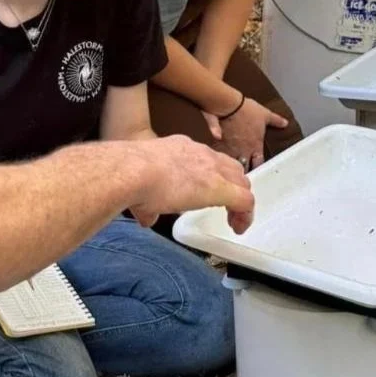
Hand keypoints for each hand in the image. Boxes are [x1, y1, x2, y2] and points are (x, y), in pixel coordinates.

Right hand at [125, 135, 253, 234]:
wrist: (135, 170)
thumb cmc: (130, 174)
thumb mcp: (141, 185)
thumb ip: (147, 203)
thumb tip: (146, 216)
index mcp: (182, 149)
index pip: (207, 160)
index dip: (212, 178)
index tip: (205, 194)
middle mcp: (201, 154)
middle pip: (230, 168)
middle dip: (232, 187)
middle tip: (226, 207)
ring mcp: (213, 169)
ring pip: (242, 182)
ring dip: (239, 201)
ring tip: (233, 219)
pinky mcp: (220, 188)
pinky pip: (245, 201)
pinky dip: (245, 216)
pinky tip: (238, 227)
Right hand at [203, 97, 287, 169]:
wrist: (230, 105)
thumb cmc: (247, 110)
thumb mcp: (265, 114)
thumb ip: (276, 121)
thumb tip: (285, 123)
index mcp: (255, 145)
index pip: (258, 162)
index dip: (258, 167)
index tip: (257, 169)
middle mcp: (243, 150)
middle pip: (244, 166)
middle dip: (244, 170)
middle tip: (243, 173)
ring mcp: (230, 148)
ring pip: (231, 163)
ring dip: (232, 165)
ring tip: (230, 170)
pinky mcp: (219, 143)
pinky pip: (219, 153)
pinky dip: (219, 156)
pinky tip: (217, 158)